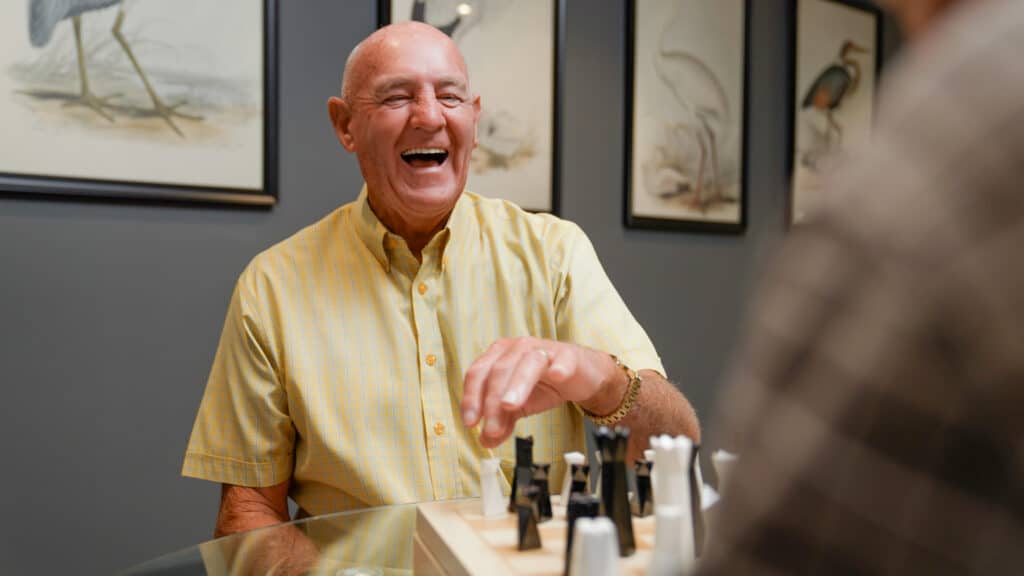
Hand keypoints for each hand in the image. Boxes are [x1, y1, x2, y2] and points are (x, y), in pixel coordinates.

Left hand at [461, 337, 619, 447]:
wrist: (580, 376)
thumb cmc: (545, 384)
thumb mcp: (519, 406)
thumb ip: (501, 421)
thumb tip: (485, 440)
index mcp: (499, 355)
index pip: (478, 374)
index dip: (471, 398)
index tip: (471, 423)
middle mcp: (518, 348)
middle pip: (499, 371)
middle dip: (492, 402)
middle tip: (492, 429)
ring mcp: (544, 349)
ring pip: (526, 363)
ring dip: (516, 385)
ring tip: (509, 406)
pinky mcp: (568, 356)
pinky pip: (562, 360)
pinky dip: (559, 367)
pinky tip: (556, 376)